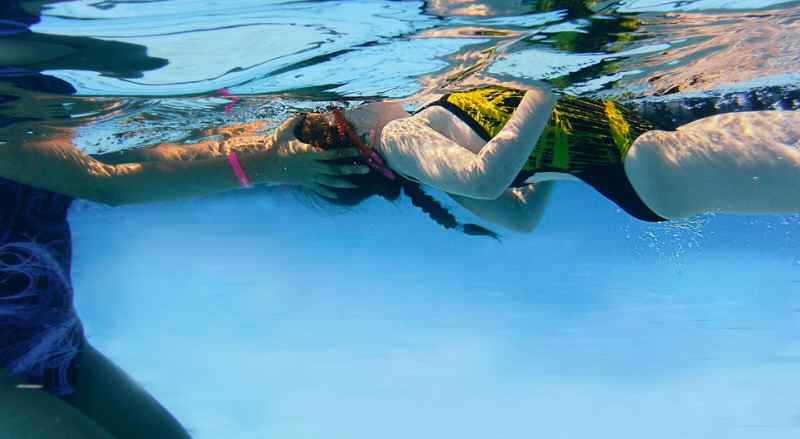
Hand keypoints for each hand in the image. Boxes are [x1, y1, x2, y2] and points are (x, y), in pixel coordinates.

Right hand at [255, 116, 369, 197]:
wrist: (263, 164)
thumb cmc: (275, 144)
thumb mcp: (286, 128)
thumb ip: (299, 119)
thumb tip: (309, 110)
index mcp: (308, 153)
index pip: (330, 153)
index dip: (345, 151)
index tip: (358, 149)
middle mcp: (311, 167)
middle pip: (334, 169)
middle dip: (351, 169)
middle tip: (366, 168)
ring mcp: (308, 177)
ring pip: (329, 182)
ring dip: (344, 183)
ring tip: (356, 183)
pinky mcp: (304, 183)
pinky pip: (318, 189)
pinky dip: (328, 192)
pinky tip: (338, 195)